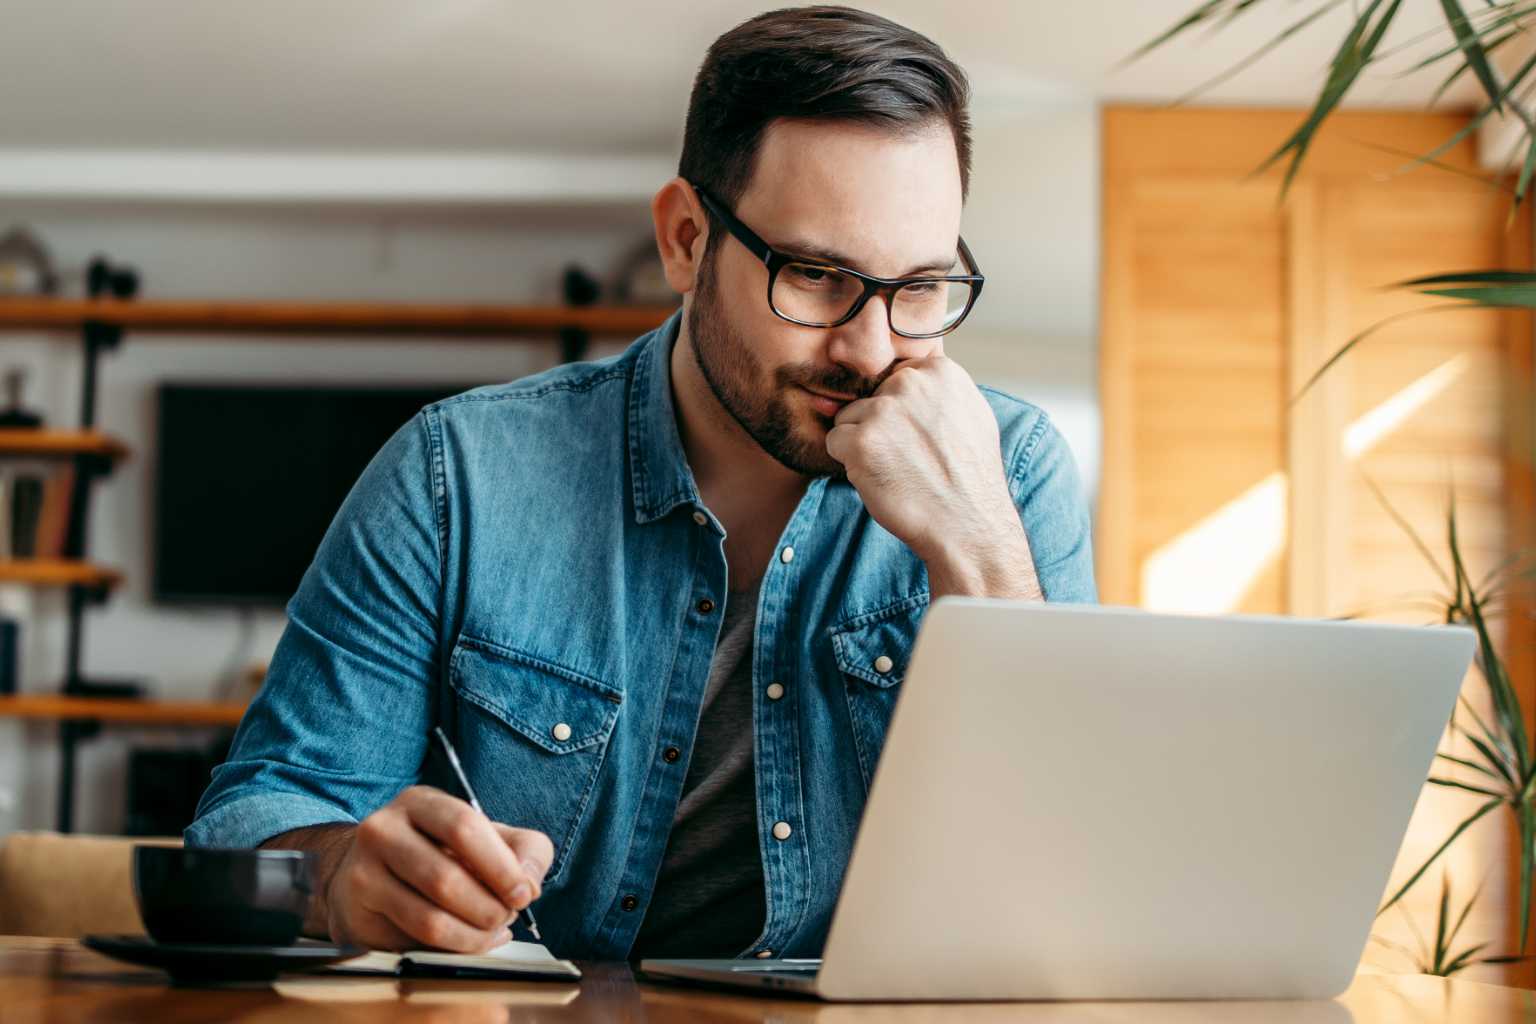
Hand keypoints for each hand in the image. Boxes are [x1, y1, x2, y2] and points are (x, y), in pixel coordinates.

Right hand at [324, 785, 552, 952]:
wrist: (369, 874)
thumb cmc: (440, 852)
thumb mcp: (487, 838)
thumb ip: (524, 851)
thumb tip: (530, 885)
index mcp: (420, 802)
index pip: (464, 827)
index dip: (500, 866)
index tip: (524, 894)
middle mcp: (383, 829)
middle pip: (446, 877)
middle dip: (489, 907)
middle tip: (508, 917)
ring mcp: (363, 870)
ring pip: (430, 917)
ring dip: (474, 933)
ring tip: (494, 931)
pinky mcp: (357, 911)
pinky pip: (414, 940)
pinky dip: (455, 947)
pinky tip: (472, 940)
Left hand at [825, 356, 1040, 598]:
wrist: (967, 525)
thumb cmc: (969, 478)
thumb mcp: (971, 415)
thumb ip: (937, 391)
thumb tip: (901, 376)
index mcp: (940, 372)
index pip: (896, 378)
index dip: (901, 413)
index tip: (919, 437)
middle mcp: (911, 383)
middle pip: (870, 396)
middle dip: (881, 426)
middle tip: (911, 458)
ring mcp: (884, 410)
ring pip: (849, 417)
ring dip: (864, 444)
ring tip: (898, 469)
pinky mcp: (862, 440)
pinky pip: (835, 441)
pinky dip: (850, 463)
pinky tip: (881, 478)